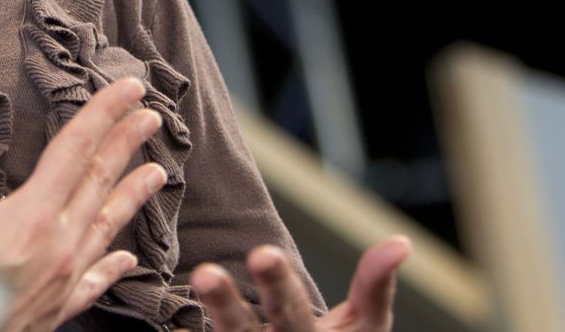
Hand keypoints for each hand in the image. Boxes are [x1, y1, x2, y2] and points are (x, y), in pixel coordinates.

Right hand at [0, 78, 170, 331]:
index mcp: (29, 218)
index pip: (75, 150)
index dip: (103, 114)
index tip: (129, 89)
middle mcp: (56, 249)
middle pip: (99, 184)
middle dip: (126, 145)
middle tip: (150, 117)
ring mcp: (60, 283)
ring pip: (105, 230)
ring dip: (131, 197)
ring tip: (158, 175)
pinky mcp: (54, 312)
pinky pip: (93, 284)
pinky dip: (112, 267)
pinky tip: (126, 260)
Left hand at [189, 236, 409, 331]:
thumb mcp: (365, 328)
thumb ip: (375, 285)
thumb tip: (402, 241)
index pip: (291, 309)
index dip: (277, 282)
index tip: (262, 251)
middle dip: (226, 304)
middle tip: (205, 273)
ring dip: (201, 320)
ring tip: (183, 288)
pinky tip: (163, 329)